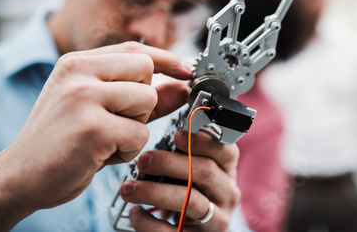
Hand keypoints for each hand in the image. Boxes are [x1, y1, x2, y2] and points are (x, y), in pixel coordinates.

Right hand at [0, 42, 191, 230]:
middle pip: (146, 70)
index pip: (135, 49)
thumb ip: (142, 95)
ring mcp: (83, 97)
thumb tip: (181, 86)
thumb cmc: (61, 141)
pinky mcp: (92, 127)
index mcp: (77, 62)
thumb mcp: (98, 109)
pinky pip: (140, 134)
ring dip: (136, 126)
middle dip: (144, 100)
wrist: (21, 175)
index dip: (167, 59)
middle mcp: (78, 72)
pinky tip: (102, 154)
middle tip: (118, 120)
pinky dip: (129, 149)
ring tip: (107, 138)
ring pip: (147, 100)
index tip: (186, 70)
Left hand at [120, 130, 240, 231]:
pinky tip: (135, 213)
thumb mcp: (195, 174)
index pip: (227, 151)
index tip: (177, 135)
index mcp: (227, 172)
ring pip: (190, 202)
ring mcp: (216, 220)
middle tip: (142, 160)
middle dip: (170, 163)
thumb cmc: (189, 195)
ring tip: (128, 188)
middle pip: (205, 172)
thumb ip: (185, 156)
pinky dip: (148, 222)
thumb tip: (156, 140)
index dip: (203, 141)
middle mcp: (227, 195)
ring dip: (155, 192)